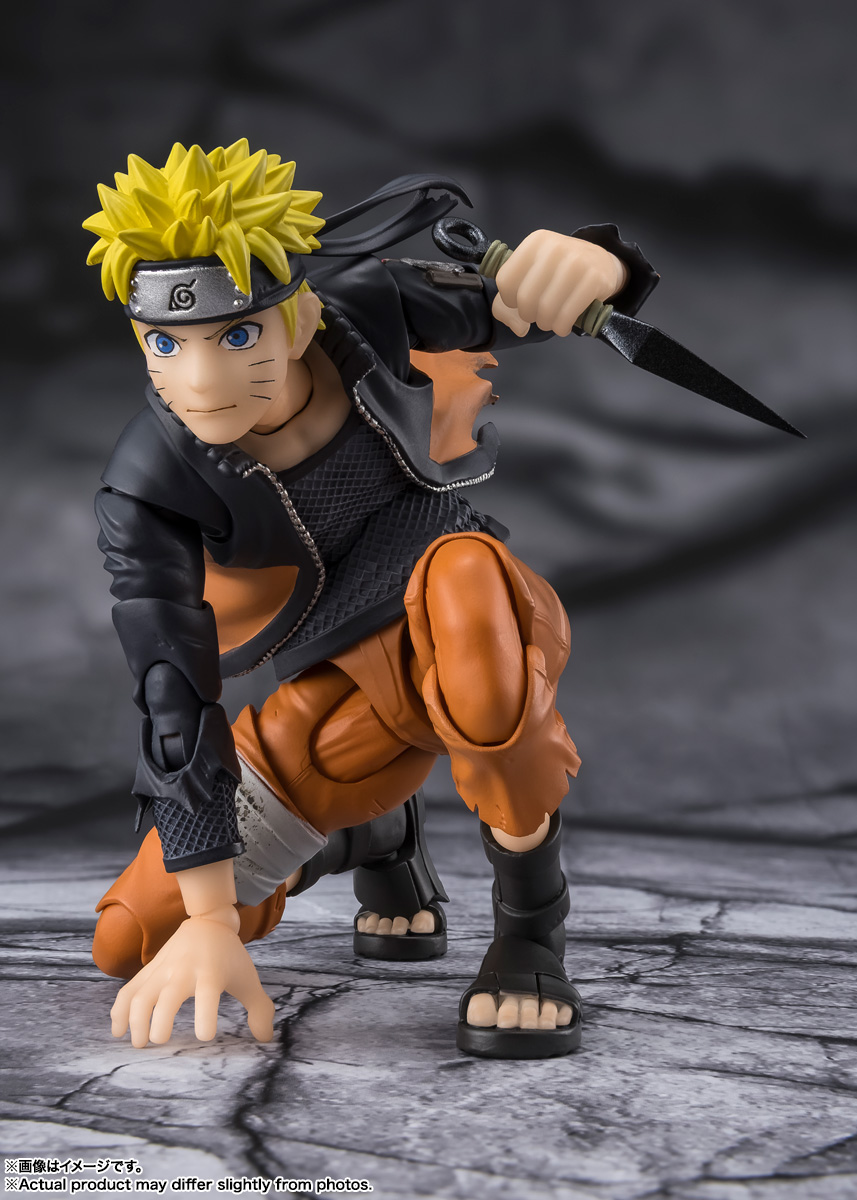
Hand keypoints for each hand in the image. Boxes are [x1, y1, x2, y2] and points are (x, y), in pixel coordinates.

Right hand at [110, 907, 274, 1047]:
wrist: (207, 922)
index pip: (208, 994)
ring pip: (142, 994)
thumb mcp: (249, 978)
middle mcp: (184, 971)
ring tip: (138, 1043)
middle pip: (168, 996)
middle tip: (160, 1042)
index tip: (205, 1036)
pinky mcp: (149, 971)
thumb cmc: (230, 957)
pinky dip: (119, 1010)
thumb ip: (260, 1009)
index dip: (206, 1015)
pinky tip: (118, 1030)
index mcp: (212, 974)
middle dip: (160, 1020)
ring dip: (136, 1019)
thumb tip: (265, 1039)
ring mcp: (163, 970)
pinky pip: (128, 990)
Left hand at [492, 230, 628, 337]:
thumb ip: (507, 303)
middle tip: (537, 315)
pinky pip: (568, 315)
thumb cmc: (560, 273)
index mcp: (535, 242)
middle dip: (528, 315)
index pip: (505, 281)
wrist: (601, 264)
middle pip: (525, 298)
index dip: (509, 301)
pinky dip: (562, 327)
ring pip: (546, 309)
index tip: (521, 301)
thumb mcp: (532, 275)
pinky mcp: (594, 279)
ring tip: (551, 321)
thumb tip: (518, 327)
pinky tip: (563, 325)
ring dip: (546, 324)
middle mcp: (554, 247)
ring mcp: (576, 261)